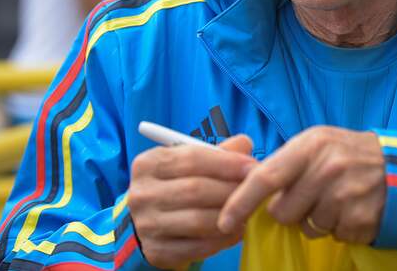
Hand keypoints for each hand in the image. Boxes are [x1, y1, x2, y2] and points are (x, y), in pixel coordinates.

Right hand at [129, 135, 256, 269]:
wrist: (151, 220)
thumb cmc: (178, 184)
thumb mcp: (191, 161)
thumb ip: (218, 152)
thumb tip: (245, 145)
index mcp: (148, 163)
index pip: (192, 158)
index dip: (227, 162)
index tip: (252, 167)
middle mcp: (141, 194)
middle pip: (195, 189)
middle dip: (231, 190)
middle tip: (255, 191)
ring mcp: (146, 225)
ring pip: (198, 220)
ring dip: (229, 216)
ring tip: (248, 212)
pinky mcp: (156, 251)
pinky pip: (197, 246)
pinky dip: (222, 239)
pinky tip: (236, 231)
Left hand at [218, 126, 385, 243]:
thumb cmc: (348, 154)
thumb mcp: (318, 143)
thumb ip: (285, 163)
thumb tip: (247, 190)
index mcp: (311, 145)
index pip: (265, 177)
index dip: (241, 202)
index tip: (224, 221)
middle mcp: (327, 168)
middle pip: (283, 211)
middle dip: (291, 210)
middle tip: (312, 195)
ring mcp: (346, 196)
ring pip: (307, 227)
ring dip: (317, 220)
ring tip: (337, 200)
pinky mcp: (362, 220)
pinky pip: (333, 236)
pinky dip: (339, 228)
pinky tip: (352, 210)